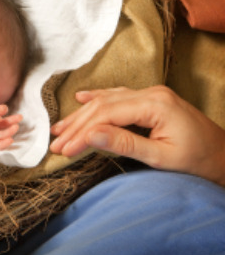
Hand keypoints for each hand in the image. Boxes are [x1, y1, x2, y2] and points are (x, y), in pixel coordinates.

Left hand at [0, 105, 21, 149]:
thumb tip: (1, 117)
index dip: (1, 110)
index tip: (5, 108)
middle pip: (3, 124)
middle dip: (11, 121)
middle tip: (20, 117)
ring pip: (3, 134)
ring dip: (10, 131)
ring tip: (15, 127)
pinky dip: (4, 143)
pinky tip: (9, 139)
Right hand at [50, 86, 224, 185]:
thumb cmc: (199, 162)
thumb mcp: (162, 158)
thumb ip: (124, 143)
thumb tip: (90, 134)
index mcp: (155, 105)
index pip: (107, 116)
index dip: (82, 133)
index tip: (64, 150)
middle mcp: (151, 93)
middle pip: (103, 106)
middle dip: (77, 126)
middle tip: (56, 143)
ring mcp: (151, 94)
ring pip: (107, 100)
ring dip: (82, 115)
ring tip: (59, 129)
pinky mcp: (151, 99)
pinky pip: (117, 95)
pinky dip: (97, 99)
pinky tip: (81, 99)